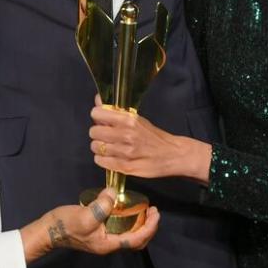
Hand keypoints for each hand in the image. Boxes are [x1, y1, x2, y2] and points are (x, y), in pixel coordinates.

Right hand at [19, 188, 159, 262]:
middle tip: (153, 211)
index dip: (150, 227)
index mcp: (109, 244)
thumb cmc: (66, 225)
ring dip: (139, 224)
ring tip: (143, 209)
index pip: (137, 240)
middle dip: (148, 227)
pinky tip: (125, 209)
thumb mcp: (85, 214)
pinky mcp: (98, 233)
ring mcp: (103, 239)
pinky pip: (120, 230)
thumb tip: (113, 193)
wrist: (47, 231)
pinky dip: (128, 221)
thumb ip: (102, 205)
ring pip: (129, 236)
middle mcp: (109, 244)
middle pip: (136, 241)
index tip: (155, 212)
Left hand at [89, 104, 211, 183]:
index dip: (97, 117)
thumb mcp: (137, 119)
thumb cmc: (154, 135)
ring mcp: (125, 152)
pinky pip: (101, 162)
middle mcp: (125, 135)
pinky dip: (103, 160)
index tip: (102, 120)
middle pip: (93, 132)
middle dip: (98, 133)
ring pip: (96, 148)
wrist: (173, 154)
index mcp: (129, 119)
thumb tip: (98, 100)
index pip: (97, 113)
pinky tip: (111, 157)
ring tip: (109, 147)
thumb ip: (116, 111)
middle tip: (106, 136)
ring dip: (100, 147)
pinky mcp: (125, 167)